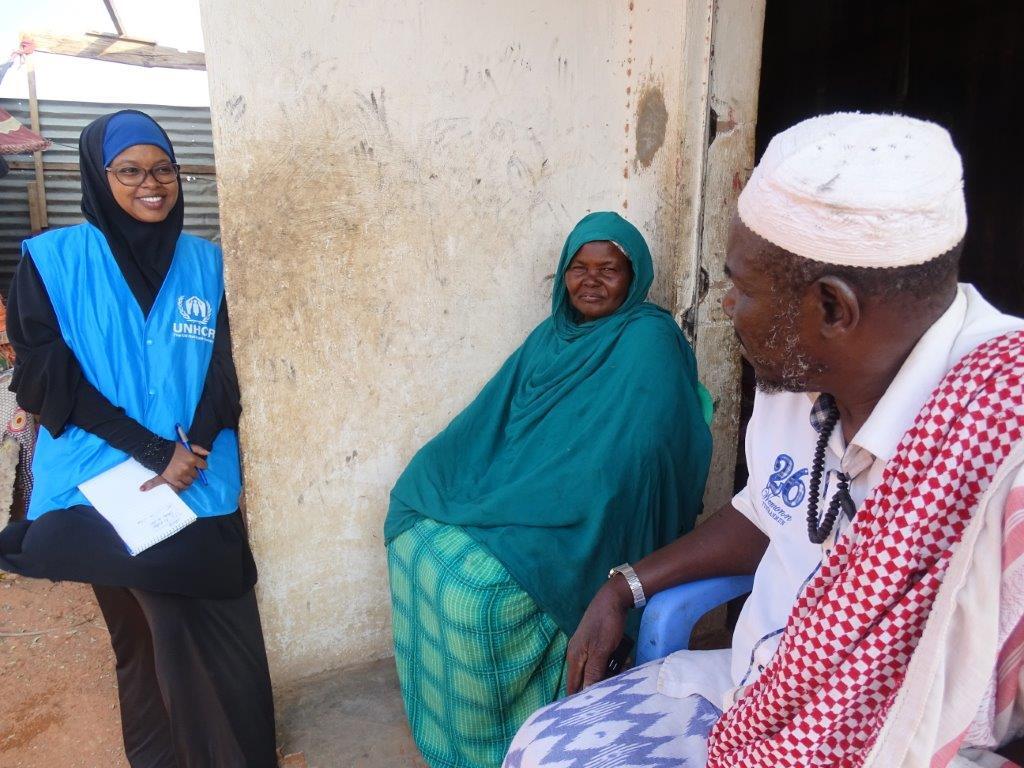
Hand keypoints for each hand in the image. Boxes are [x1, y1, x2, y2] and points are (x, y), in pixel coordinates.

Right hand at [140, 443, 208, 491]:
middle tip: (189, 470)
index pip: (203, 466)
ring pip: (190, 481)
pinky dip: (184, 485)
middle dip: (194, 472)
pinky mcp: (174, 481)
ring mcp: (181, 475)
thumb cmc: (173, 449)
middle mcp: (188, 468)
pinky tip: (182, 482)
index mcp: (192, 459)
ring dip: (189, 479)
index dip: (201, 466)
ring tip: (185, 476)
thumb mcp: (187, 446)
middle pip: (196, 475)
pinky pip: (183, 486)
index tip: (199, 466)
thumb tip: (208, 453)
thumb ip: (198, 449)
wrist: (158, 454)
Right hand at [565, 576, 631, 694]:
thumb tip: (587, 694)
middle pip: (585, 679)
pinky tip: (624, 662)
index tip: (592, 713)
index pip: (572, 686)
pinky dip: (612, 664)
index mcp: (574, 657)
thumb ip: (594, 672)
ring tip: (623, 674)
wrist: (614, 597)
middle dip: (599, 687)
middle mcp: (578, 654)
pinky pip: (602, 661)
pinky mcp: (597, 644)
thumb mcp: (601, 650)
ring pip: (596, 671)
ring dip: (608, 675)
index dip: (579, 700)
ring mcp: (587, 648)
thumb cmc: (606, 623)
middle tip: (614, 693)